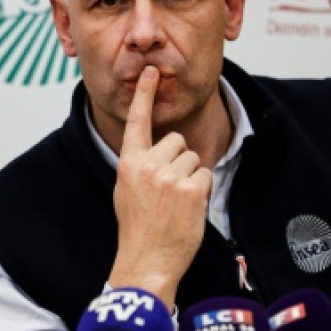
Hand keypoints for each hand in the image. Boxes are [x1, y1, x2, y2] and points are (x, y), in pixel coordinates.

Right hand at [107, 66, 212, 308]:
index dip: (144, 94)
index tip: (151, 71)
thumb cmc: (137, 228)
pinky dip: (201, 190)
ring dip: (191, 176)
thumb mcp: (125, 190)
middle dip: (179, 159)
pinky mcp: (192, 189)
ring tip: (176, 202)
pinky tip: (187, 208)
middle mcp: (148, 165)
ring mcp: (171, 176)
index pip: (137, 121)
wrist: (146, 259)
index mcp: (128, 163)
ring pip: (194, 157)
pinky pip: (205, 174)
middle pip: (177, 140)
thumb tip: (155, 150)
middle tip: (168, 189)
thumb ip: (139, 165)